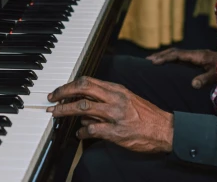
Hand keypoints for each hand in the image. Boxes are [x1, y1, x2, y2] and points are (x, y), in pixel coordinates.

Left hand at [46, 76, 173, 152]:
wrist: (165, 129)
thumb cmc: (146, 115)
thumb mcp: (127, 99)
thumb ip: (106, 99)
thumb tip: (84, 104)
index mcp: (117, 89)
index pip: (88, 81)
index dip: (69, 85)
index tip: (58, 91)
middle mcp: (115, 98)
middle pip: (82, 89)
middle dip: (63, 93)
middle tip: (51, 99)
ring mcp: (115, 115)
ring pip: (83, 108)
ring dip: (66, 111)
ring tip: (56, 115)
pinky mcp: (117, 132)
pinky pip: (92, 129)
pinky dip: (81, 132)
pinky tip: (78, 134)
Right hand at [146, 48, 216, 88]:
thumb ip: (205, 79)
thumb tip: (193, 85)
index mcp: (198, 56)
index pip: (177, 54)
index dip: (165, 58)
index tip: (154, 63)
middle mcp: (195, 54)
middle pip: (174, 52)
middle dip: (161, 55)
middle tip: (147, 61)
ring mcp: (196, 57)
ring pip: (176, 54)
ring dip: (164, 57)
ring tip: (152, 62)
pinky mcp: (197, 61)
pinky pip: (180, 59)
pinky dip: (170, 60)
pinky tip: (166, 66)